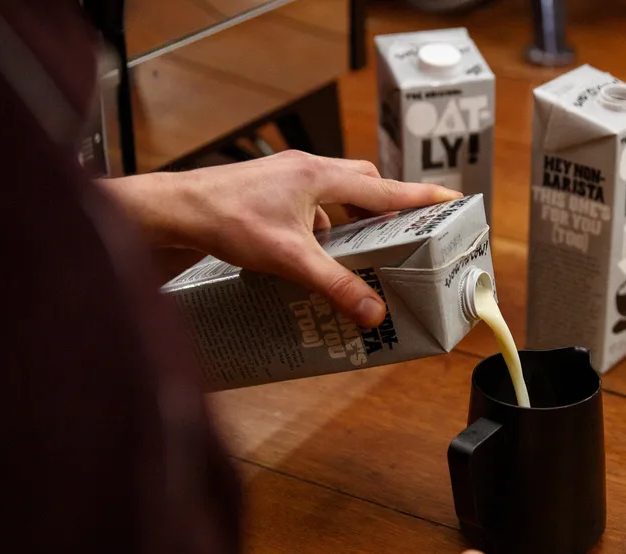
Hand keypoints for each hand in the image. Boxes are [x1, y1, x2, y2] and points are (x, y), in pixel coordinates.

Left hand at [100, 151, 461, 326]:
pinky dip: (321, 228)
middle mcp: (307, 170)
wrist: (172, 210)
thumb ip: (335, 285)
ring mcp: (286, 178)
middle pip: (363, 185)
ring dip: (350, 222)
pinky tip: (312, 256)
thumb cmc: (225, 221)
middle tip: (404, 236)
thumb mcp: (289, 258)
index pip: (385, 188)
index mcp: (320, 177)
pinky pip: (310, 205)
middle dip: (386, 210)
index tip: (453, 200)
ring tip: (358, 255)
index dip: (421, 197)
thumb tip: (372, 312)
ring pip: (335, 195)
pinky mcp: (269, 191)